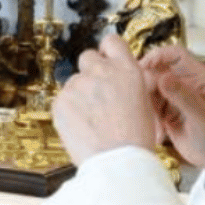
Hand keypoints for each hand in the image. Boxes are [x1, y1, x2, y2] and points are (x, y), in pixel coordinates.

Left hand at [51, 33, 159, 164]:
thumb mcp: (143, 102)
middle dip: (89, 71)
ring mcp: (78, 85)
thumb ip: (127, 83)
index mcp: (127, 70)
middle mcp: (101, 72)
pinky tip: (82, 127)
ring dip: (79, 96)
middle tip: (95, 94)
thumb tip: (117, 80)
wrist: (118, 163)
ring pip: (73, 83)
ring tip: (92, 120)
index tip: (104, 58)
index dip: (106, 51)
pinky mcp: (60, 102)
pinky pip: (61, 100)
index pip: (111, 41)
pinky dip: (68, 111)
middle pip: (87, 57)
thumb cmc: (135, 140)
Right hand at [141, 45, 204, 178]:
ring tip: (153, 119)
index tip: (143, 66)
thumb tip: (163, 77)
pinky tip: (158, 132)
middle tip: (143, 98)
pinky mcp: (166, 113)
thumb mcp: (202, 116)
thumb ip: (183, 96)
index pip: (176, 54)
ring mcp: (175, 98)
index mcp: (199, 78)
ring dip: (146, 101)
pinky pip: (150, 107)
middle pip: (158, 70)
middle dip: (147, 82)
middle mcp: (186, 84)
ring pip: (151, 89)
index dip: (158, 55)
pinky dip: (148, 116)